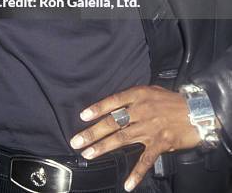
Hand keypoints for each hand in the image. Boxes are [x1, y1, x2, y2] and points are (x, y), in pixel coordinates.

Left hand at [70, 85, 200, 191]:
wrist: (197, 111)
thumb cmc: (172, 101)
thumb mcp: (151, 91)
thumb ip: (133, 98)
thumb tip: (114, 106)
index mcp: (139, 95)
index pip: (114, 101)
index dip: (97, 109)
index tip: (82, 116)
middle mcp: (142, 110)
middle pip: (113, 122)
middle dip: (93, 132)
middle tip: (76, 141)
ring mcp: (150, 128)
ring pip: (122, 138)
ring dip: (104, 147)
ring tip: (88, 154)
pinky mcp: (160, 143)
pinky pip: (146, 160)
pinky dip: (136, 172)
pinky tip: (128, 184)